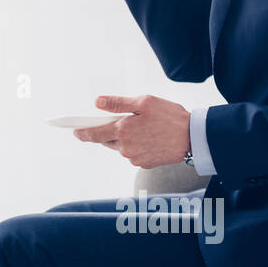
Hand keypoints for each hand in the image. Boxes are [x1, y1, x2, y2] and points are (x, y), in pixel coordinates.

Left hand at [73, 94, 190, 168]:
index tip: (75, 131)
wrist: (192, 137)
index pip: (95, 133)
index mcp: (123, 129)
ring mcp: (134, 158)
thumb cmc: (170, 116)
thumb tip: (97, 102)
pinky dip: (135, 146)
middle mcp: (126, 147)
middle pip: (107, 140)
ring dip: (123, 138)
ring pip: (120, 147)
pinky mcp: (144, 164)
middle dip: (107, 132)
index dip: (83, 132)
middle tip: (118, 122)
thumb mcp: (144, 102)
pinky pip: (132, 154)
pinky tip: (148, 137)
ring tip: (141, 127)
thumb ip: (118, 103)